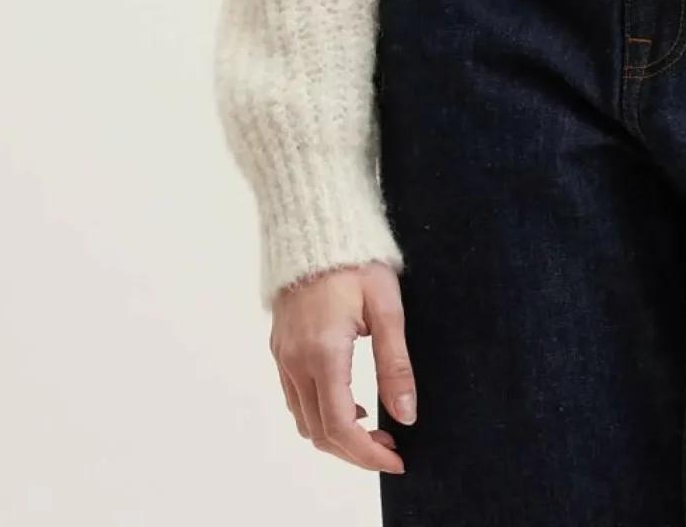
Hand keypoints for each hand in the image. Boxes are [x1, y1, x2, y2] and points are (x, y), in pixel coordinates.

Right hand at [270, 261, 414, 474]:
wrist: (315, 225)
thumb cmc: (356, 260)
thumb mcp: (386, 309)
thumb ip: (395, 364)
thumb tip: (405, 414)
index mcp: (323, 353)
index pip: (340, 427)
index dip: (368, 454)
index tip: (397, 459)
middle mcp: (295, 361)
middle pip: (319, 432)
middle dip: (355, 451)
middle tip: (392, 447)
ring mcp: (283, 355)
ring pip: (304, 419)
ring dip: (336, 435)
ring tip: (375, 428)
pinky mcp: (280, 348)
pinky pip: (295, 398)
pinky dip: (320, 414)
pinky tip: (351, 402)